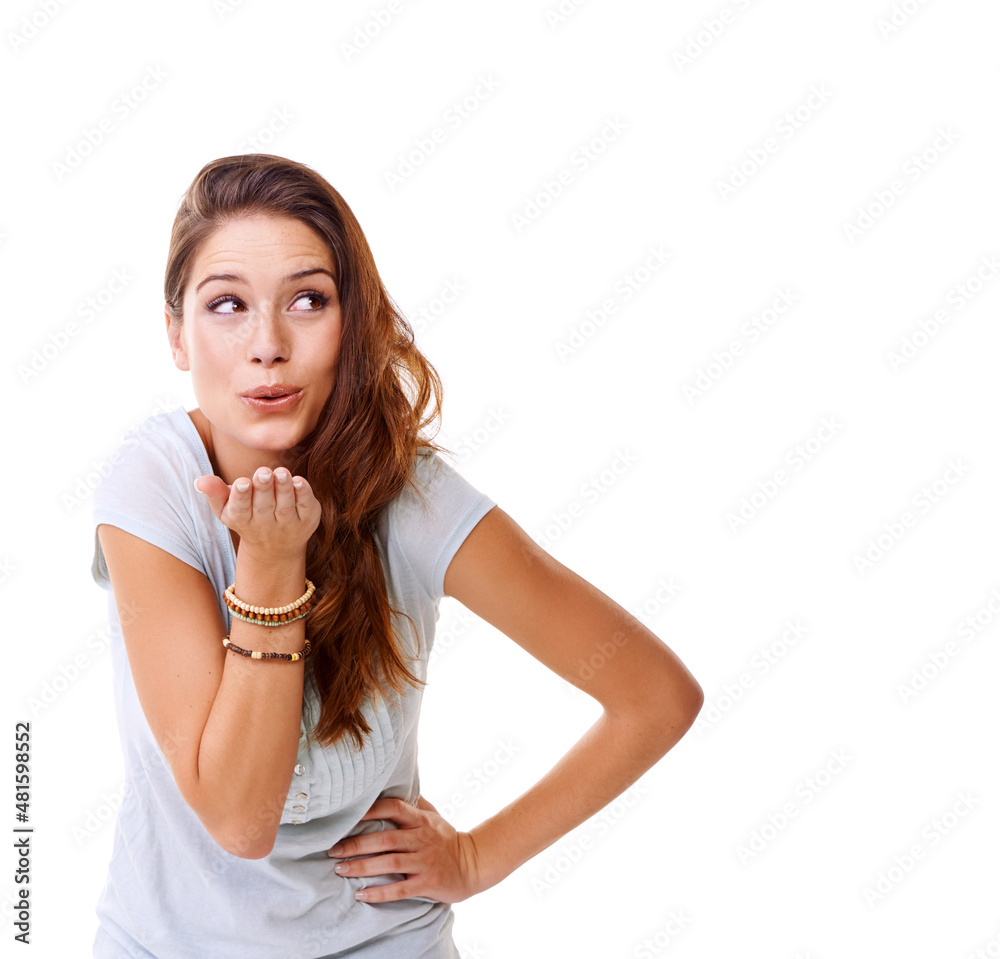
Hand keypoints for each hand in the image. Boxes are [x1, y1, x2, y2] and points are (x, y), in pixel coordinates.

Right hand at [194, 466, 319, 558]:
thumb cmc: (247, 517)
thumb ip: (215, 493)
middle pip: (264, 506)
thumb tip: (200, 481)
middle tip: (263, 472)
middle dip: (264, 488)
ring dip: (284, 489)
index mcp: (242, 519)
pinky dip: (304, 495)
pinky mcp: (307, 519)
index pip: (240, 509)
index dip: (241, 496)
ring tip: (282, 472)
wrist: (275, 548)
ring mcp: (288, 523)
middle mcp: (266, 524)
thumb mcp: (226, 509)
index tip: (242, 483)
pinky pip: (306, 507)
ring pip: (286, 506)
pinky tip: (299, 481)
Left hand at [326, 796, 484, 903]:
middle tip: (333, 850)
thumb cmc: (447, 839)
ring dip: (362, 867)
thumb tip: (397, 784)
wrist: (473, 864)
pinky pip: (400, 889)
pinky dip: (380, 893)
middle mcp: (422, 839)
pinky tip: (362, 895)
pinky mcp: (428, 883)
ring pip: (390, 863)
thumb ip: (415, 802)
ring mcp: (425, 861)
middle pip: (385, 839)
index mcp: (421, 820)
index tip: (349, 815)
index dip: (371, 809)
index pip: (394, 808)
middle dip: (356, 844)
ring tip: (341, 870)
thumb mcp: (434, 816)